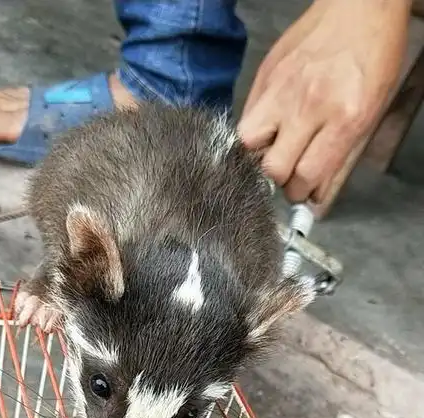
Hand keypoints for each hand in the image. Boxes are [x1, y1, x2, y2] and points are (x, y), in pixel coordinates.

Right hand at [238, 0, 410, 202]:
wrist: (361, 6)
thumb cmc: (373, 58)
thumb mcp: (370, 114)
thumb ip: (341, 159)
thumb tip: (316, 197)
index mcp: (343, 119)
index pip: (306, 176)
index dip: (300, 193)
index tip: (302, 193)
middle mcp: (309, 105)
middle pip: (273, 167)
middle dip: (279, 180)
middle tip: (288, 174)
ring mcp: (283, 88)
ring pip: (248, 143)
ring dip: (258, 154)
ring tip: (273, 149)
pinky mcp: (266, 75)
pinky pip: (247, 115)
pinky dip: (255, 129)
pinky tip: (270, 126)